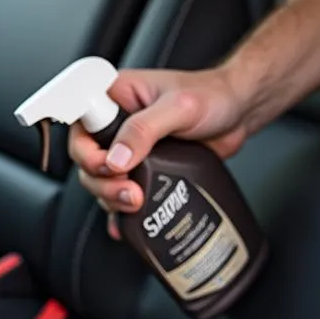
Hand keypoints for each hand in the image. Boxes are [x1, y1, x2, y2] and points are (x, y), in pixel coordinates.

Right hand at [68, 68, 249, 237]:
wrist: (238, 111)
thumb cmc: (211, 95)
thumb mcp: (178, 107)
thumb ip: (145, 128)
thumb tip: (118, 158)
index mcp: (115, 97)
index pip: (81, 128)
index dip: (87, 153)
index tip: (109, 166)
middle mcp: (116, 123)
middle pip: (87, 161)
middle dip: (103, 183)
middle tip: (129, 192)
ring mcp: (128, 148)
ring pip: (102, 180)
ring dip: (111, 198)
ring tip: (134, 204)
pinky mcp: (143, 168)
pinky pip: (121, 192)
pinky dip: (119, 211)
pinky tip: (125, 223)